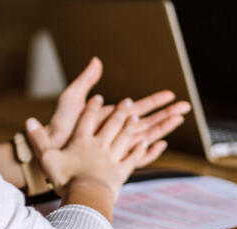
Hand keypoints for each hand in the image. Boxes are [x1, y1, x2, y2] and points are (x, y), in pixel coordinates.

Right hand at [26, 95, 150, 196]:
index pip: (87, 119)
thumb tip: (28, 120)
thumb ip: (38, 139)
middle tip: (126, 101)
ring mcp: (112, 159)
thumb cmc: (65, 178)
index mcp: (82, 141)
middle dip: (119, 111)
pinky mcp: (121, 173)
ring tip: (136, 117)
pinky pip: (133, 158)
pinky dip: (140, 150)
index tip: (98, 97)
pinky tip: (146, 143)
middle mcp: (100, 146)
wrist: (87, 196)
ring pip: (124, 137)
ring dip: (130, 126)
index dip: (92, 108)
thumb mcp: (47, 158)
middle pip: (111, 124)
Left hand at [43, 58, 190, 167]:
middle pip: (149, 122)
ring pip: (146, 137)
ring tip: (179, 120)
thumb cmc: (59, 125)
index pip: (139, 109)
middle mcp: (117, 132)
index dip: (155, 101)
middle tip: (186, 107)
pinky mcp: (113, 160)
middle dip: (168, 114)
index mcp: (112, 118)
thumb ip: (86, 80)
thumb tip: (97, 60)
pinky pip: (135, 157)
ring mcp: (116, 146)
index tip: (170, 94)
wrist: (50, 147)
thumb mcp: (72, 98)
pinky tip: (160, 145)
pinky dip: (149, 152)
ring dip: (164, 128)